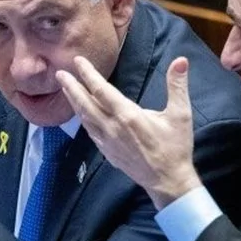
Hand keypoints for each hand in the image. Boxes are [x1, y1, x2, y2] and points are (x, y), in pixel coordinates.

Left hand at [56, 56, 201, 209]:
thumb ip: (178, 86)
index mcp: (128, 116)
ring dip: (74, 102)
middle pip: (86, 103)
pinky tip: (81, 114)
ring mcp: (108, 142)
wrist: (168, 181)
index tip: (77, 61)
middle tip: (59, 73)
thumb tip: (181, 60)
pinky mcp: (107, 152)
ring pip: (85, 118)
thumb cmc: (175, 147)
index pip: (102, 90)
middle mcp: (113, 128)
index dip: (88, 74)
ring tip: (65, 89)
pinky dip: (82, 119)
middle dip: (72, 87)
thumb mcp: (180, 115)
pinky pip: (90, 131)